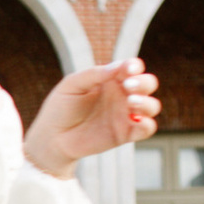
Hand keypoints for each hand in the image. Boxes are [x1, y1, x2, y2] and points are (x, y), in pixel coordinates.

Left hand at [23, 59, 157, 178]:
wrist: (52, 138)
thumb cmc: (60, 108)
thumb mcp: (72, 85)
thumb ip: (94, 74)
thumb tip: (119, 67)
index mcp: (110, 79)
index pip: (131, 68)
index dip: (135, 66)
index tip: (128, 69)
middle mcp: (122, 95)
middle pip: (148, 84)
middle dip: (144, 82)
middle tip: (128, 86)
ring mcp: (125, 115)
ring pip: (151, 106)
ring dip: (147, 103)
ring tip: (131, 102)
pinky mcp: (125, 134)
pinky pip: (147, 128)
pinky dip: (147, 125)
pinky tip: (137, 122)